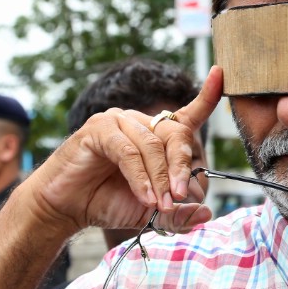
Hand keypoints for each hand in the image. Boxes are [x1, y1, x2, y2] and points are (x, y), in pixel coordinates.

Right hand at [24, 66, 222, 235]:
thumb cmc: (107, 202)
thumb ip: (178, 214)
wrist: (66, 208)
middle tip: (181, 196)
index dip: (206, 96)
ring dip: (160, 178)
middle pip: (175, 135)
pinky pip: (129, 152)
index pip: (186, 116)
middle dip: (181, 167)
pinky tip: (145, 197)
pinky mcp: (98, 130)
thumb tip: (206, 212)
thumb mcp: (151, 213)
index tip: (220, 74)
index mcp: (155, 135)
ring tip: (161, 205)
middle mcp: (138, 122)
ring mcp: (118, 121)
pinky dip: (140, 178)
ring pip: (152, 146)